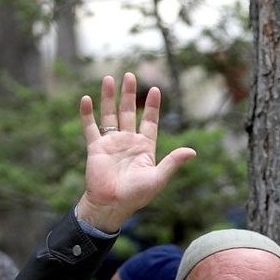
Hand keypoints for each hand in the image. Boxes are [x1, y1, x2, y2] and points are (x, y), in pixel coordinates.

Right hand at [75, 73, 195, 232]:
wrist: (112, 204)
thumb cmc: (137, 195)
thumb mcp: (158, 178)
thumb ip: (173, 162)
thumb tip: (192, 152)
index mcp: (144, 147)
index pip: (149, 121)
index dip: (152, 106)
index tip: (155, 89)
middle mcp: (128, 142)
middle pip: (128, 112)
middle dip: (129, 94)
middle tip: (130, 75)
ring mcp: (111, 143)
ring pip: (109, 114)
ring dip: (109, 97)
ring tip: (109, 78)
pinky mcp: (95, 148)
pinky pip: (91, 128)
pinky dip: (87, 114)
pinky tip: (86, 99)